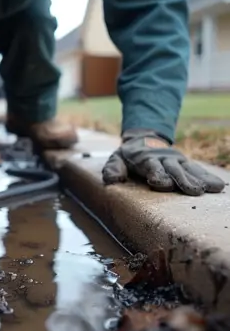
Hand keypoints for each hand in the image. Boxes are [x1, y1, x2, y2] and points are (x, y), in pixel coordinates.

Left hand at [102, 129, 225, 195]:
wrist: (142, 140)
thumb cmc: (127, 156)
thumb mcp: (115, 159)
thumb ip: (113, 168)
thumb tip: (112, 180)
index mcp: (145, 159)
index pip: (152, 167)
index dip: (157, 174)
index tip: (161, 183)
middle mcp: (163, 159)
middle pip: (173, 170)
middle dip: (182, 180)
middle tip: (193, 191)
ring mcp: (175, 161)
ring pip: (187, 170)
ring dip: (199, 179)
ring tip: (211, 189)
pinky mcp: (183, 163)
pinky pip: (196, 169)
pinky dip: (206, 177)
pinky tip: (218, 186)